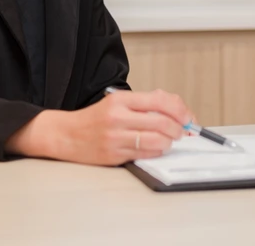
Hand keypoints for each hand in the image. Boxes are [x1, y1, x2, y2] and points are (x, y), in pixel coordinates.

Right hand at [9, 89, 193, 165]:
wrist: (66, 135)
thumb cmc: (95, 119)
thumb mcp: (117, 102)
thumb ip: (144, 104)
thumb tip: (176, 110)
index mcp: (121, 99)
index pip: (160, 101)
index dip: (180, 110)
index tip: (187, 116)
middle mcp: (118, 117)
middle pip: (162, 121)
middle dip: (179, 128)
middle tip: (183, 131)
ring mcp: (116, 137)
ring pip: (156, 140)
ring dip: (170, 142)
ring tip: (169, 140)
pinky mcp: (114, 155)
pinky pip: (145, 154)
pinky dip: (157, 151)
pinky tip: (157, 148)